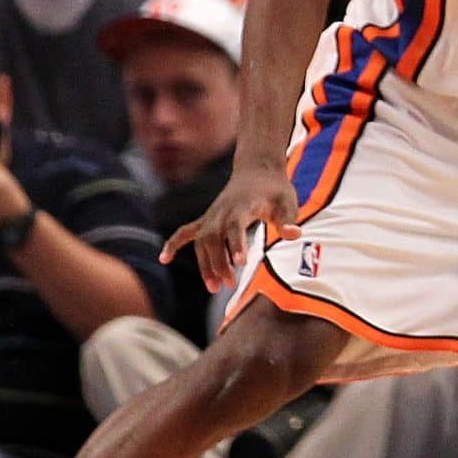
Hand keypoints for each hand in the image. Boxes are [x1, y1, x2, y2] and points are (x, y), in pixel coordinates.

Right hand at [163, 163, 302, 291]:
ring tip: (214, 287)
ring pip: (201, 241)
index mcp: (243, 205)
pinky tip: (163, 259)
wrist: (258, 170)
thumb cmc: (275, 189)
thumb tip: (294, 235)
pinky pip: (186, 231)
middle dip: (218, 262)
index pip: (235, 225)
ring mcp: (212, 215)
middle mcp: (222, 210)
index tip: (240, 263)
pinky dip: (174, 244)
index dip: (236, 243)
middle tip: (229, 285)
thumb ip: (288, 220)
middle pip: (214, 237)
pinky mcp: (207, 219)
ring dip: (204, 264)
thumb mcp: (287, 202)